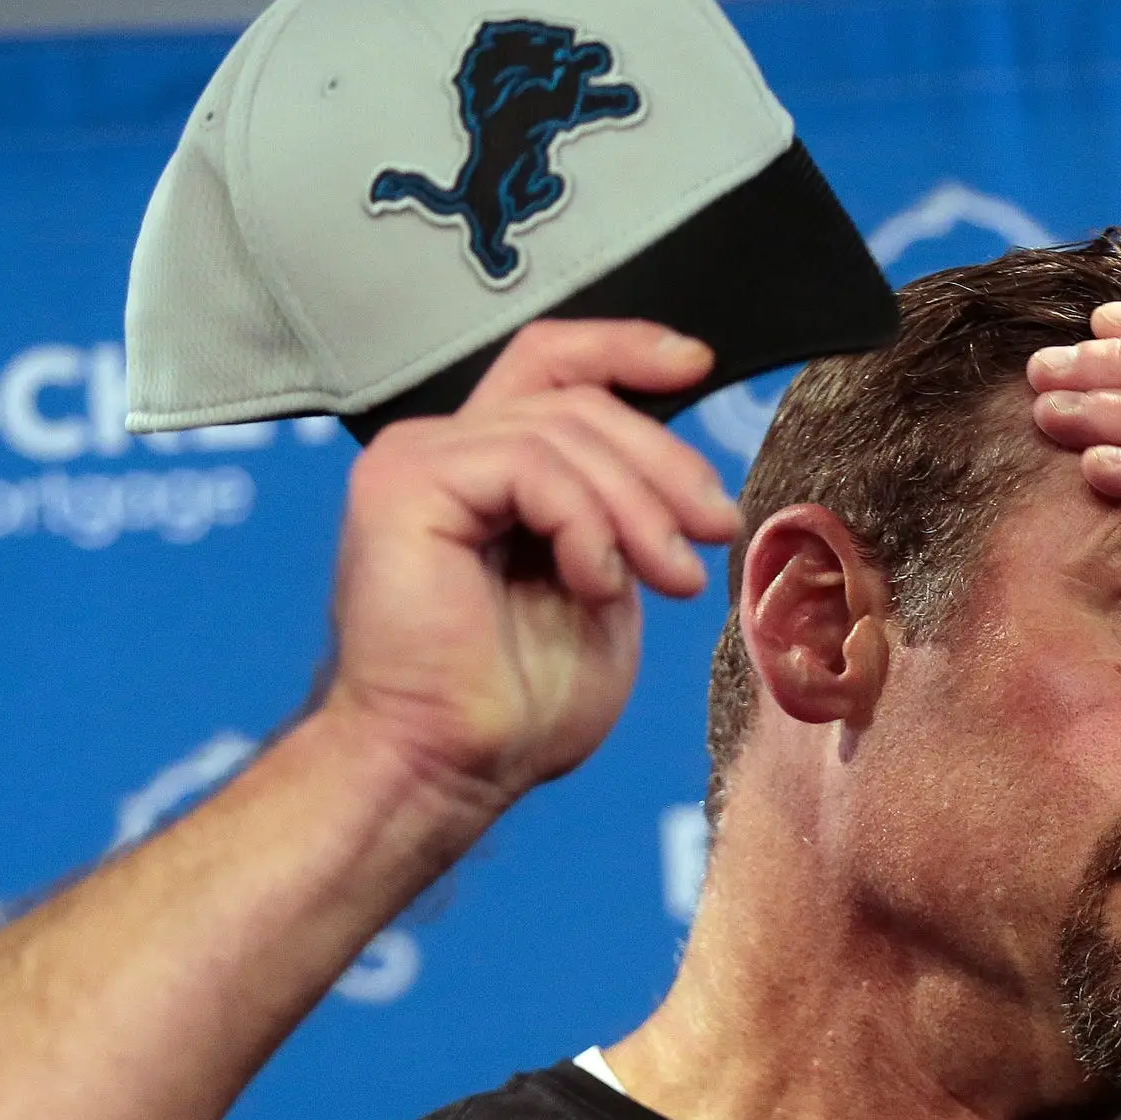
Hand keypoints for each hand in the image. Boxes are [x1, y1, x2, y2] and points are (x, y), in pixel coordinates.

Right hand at [318, 321, 742, 806]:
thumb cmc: (516, 708)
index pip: (551, 365)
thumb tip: (682, 468)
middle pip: (576, 398)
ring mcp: (415, 461)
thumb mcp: (601, 585)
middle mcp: (439, 451)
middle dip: (664, 460)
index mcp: (482, 472)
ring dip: (640, 505)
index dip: (625, 348)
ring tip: (672, 579)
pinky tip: (597, 587)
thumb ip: (619, 514)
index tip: (697, 365)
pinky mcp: (405, 484)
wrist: (447, 771)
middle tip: (716, 529)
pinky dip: (587, 524)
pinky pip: (532, 466)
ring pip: (565, 430)